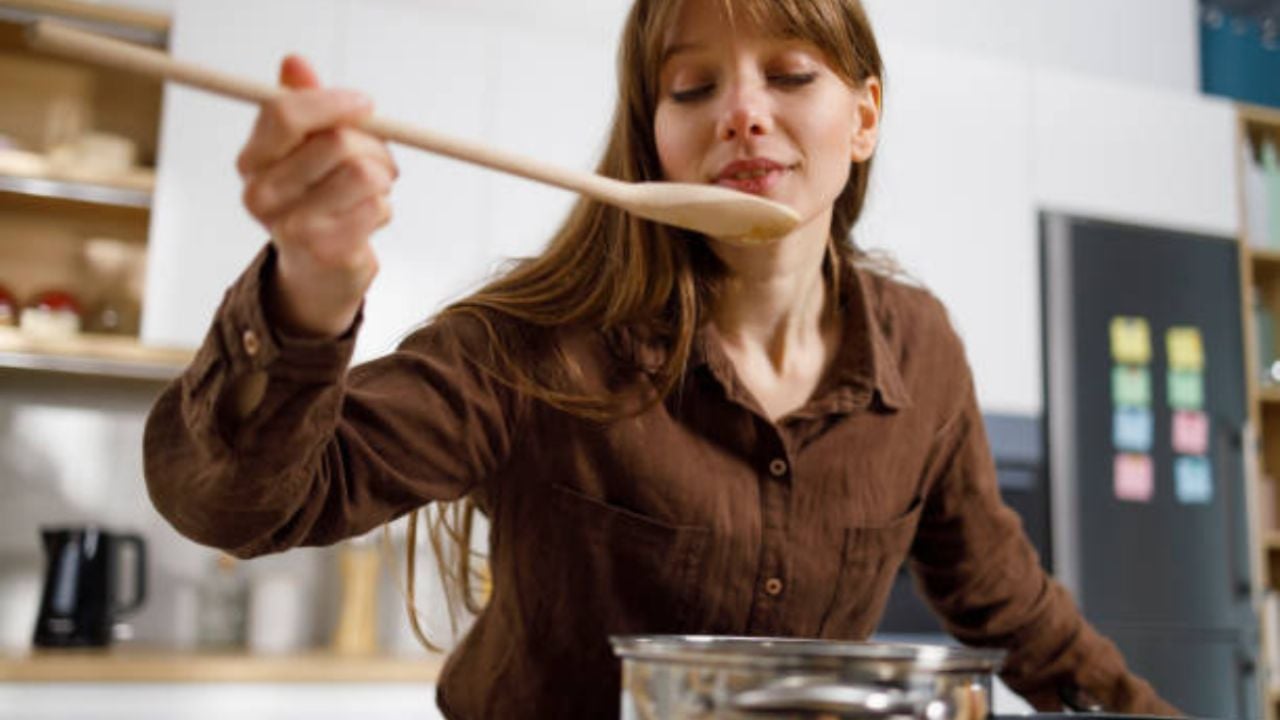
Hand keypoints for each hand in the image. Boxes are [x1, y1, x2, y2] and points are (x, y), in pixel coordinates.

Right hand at [237, 55, 396, 337]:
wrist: (320, 270)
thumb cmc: (319, 196)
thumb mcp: (310, 146)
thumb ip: (305, 105)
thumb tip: (293, 62)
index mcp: (252, 161)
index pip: (284, 113)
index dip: (332, 102)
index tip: (366, 104)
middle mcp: (261, 195)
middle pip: (335, 142)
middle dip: (372, 146)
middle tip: (379, 159)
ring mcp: (290, 227)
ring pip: (364, 174)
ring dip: (383, 178)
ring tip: (374, 190)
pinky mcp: (326, 251)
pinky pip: (377, 207)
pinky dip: (384, 208)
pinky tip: (368, 219)